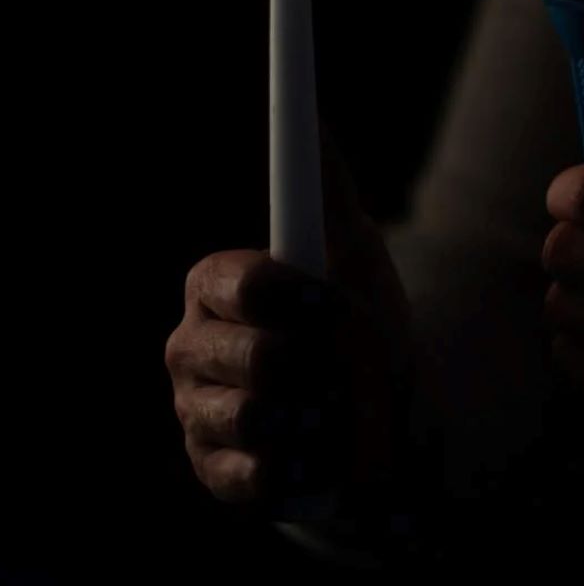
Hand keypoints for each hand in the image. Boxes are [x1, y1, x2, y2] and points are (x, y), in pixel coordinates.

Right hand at [164, 140, 409, 514]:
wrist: (385, 420)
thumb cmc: (361, 325)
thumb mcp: (352, 248)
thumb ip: (325, 185)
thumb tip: (312, 109)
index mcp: (221, 286)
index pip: (236, 281)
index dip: (284, 293)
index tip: (327, 302)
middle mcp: (195, 345)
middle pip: (252, 355)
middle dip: (318, 362)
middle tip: (347, 363)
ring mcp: (199, 411)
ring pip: (253, 417)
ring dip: (318, 415)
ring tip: (338, 408)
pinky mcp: (214, 472)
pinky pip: (250, 476)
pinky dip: (298, 468)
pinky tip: (314, 454)